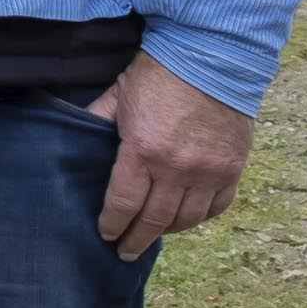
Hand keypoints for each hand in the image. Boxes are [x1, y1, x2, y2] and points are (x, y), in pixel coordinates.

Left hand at [91, 52, 252, 259]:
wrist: (211, 55)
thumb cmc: (158, 73)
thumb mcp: (117, 95)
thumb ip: (95, 121)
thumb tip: (73, 138)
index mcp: (143, 150)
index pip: (124, 203)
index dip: (113, 224)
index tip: (106, 235)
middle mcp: (178, 167)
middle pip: (155, 219)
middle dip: (136, 239)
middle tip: (125, 252)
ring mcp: (210, 170)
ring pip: (187, 219)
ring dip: (167, 232)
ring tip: (152, 236)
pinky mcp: (233, 167)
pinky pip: (217, 206)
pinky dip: (200, 217)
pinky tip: (185, 219)